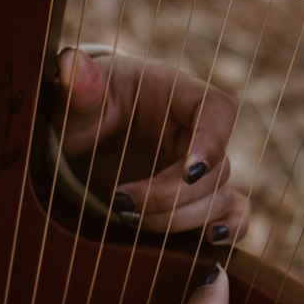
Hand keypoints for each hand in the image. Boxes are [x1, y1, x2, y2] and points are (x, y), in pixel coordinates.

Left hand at [54, 47, 247, 241]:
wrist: (82, 140)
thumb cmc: (84, 109)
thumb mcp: (76, 102)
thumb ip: (78, 89)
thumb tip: (71, 61)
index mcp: (176, 93)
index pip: (217, 110)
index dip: (212, 143)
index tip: (187, 172)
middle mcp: (196, 132)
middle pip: (217, 168)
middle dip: (171, 196)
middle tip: (121, 204)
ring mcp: (200, 167)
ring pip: (219, 199)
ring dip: (178, 220)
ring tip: (126, 218)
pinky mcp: (197, 197)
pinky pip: (232, 213)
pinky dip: (229, 229)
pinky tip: (206, 241)